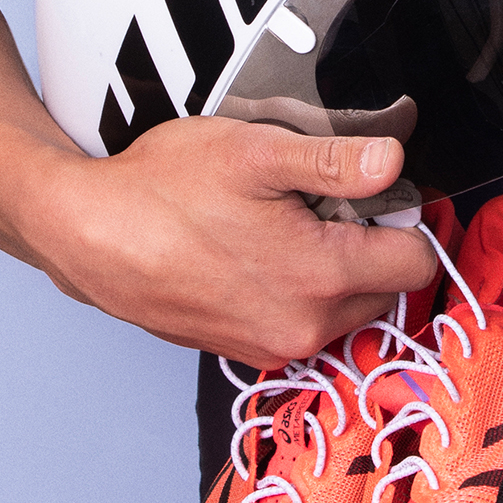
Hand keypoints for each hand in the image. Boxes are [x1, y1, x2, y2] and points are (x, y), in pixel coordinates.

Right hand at [20, 118, 437, 368]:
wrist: (87, 234)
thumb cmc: (162, 188)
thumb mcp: (255, 152)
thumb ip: (335, 160)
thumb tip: (394, 160)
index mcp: (320, 279)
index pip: (416, 261)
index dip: (401, 217)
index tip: (371, 194)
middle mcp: (301, 328)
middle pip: (384, 289)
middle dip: (367, 248)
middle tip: (316, 206)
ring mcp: (268, 346)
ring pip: (341, 310)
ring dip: (330, 273)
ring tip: (278, 227)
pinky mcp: (240, 351)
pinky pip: (297, 323)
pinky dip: (292, 293)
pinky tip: (250, 254)